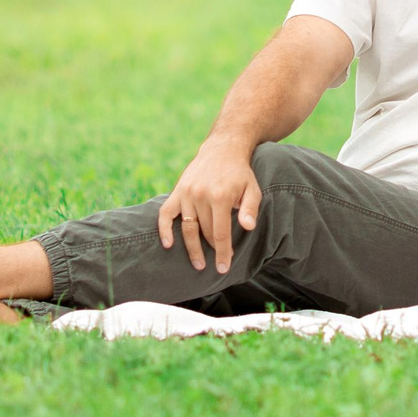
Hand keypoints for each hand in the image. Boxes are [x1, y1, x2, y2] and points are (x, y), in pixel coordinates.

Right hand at [156, 135, 262, 273]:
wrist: (223, 149)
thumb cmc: (240, 173)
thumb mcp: (252, 188)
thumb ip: (250, 208)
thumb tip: (248, 227)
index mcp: (221, 197)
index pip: (221, 233)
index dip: (223, 252)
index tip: (224, 267)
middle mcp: (201, 195)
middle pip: (205, 232)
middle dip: (212, 250)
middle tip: (216, 266)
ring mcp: (187, 193)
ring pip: (188, 227)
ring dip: (192, 248)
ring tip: (198, 263)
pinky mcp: (177, 191)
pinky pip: (166, 213)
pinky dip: (164, 229)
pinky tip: (168, 244)